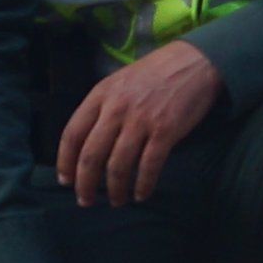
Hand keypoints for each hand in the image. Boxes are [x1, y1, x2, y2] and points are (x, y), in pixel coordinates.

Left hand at [52, 40, 221, 206]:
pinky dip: (143, 185)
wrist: (197, 61)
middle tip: (85, 201)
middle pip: (91, 156)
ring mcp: (141, 121)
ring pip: (118, 166)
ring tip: (116, 200)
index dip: (65, 162)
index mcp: (101, 95)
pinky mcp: (166, 131)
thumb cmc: (157, 72)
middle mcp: (117, 109)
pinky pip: (149, 166)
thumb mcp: (120, 81)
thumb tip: (89, 141)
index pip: (72, 134)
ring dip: (115, 189)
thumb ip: (103, 107)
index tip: (66, 180)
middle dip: (85, 185)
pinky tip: (141, 194)